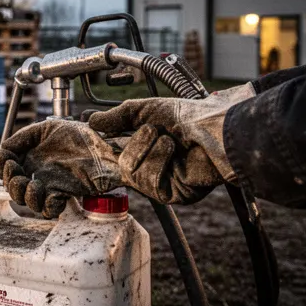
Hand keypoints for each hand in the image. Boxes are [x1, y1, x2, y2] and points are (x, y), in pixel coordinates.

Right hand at [0, 119, 125, 218]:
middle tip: (18, 175)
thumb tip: (4, 147)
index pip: (6, 163)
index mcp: (31, 153)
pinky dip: (46, 205)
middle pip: (12, 186)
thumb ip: (24, 135)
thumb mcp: (50, 127)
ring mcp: (51, 184)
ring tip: (33, 186)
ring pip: (28, 201)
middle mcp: (38, 170)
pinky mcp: (65, 194)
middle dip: (10, 183)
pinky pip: (49, 208)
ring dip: (24, 196)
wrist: (109, 147)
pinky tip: (51, 195)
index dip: (2, 165)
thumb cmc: (84, 136)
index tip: (7, 160)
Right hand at [87, 83, 256, 203]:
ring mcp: (162, 182)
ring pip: (132, 175)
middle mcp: (152, 167)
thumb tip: (90, 121)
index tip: (91, 133)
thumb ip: (117, 117)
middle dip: (135, 145)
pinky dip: (159, 162)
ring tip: (168, 139)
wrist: (215, 128)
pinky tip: (173, 152)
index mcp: (144, 149)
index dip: (104, 146)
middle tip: (152, 130)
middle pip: (120, 166)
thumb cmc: (187, 116)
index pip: (115, 154)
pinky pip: (150, 184)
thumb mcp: (145, 110)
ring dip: (149, 151)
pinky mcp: (173, 194)